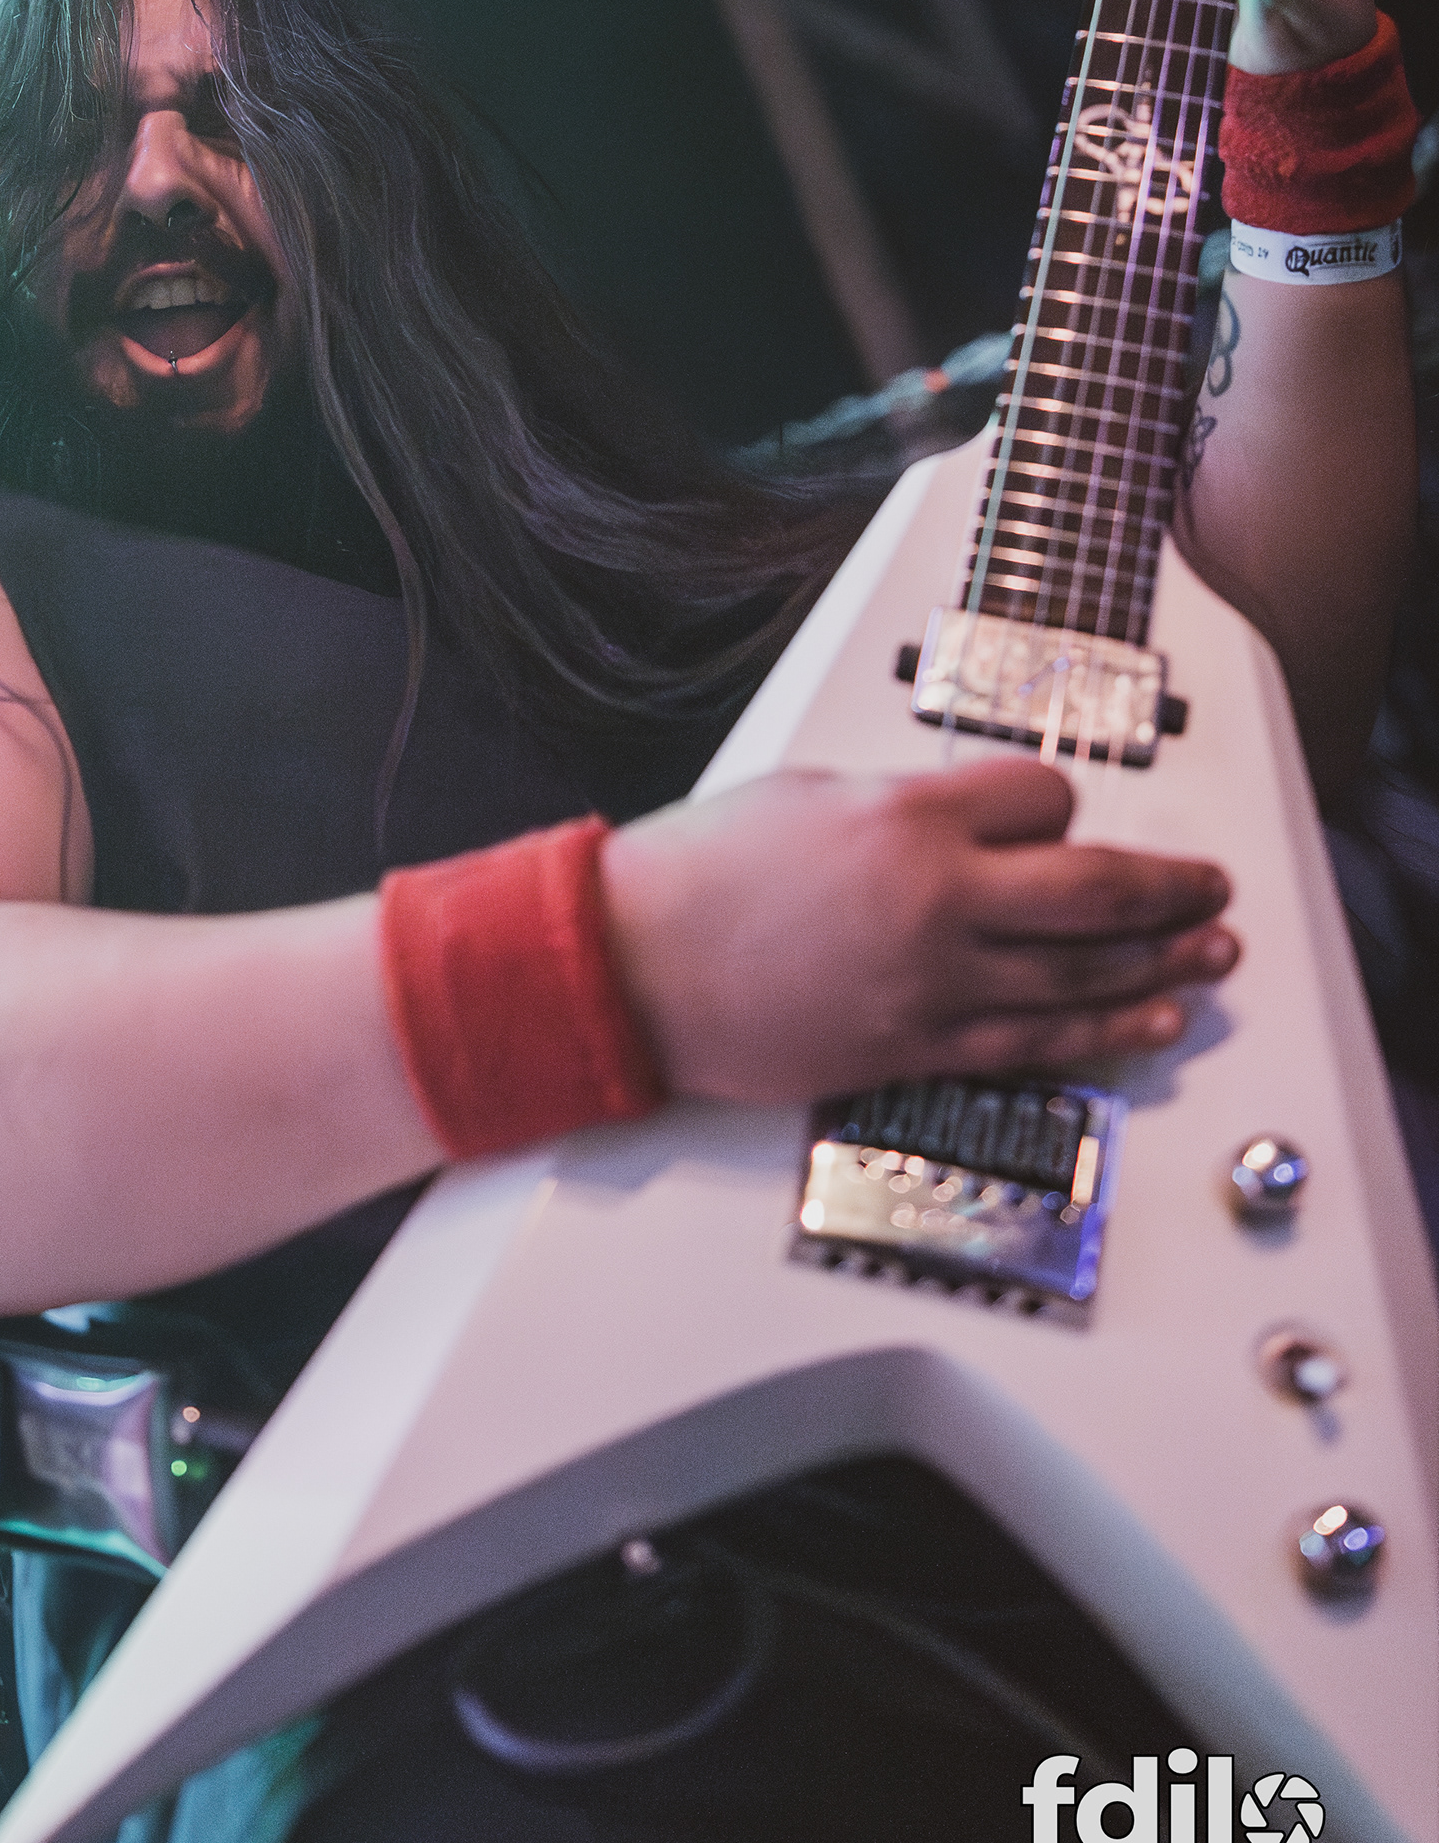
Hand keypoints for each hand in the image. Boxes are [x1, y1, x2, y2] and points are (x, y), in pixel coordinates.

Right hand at [600, 757, 1235, 1104]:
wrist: (629, 966)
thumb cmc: (699, 875)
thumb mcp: (810, 794)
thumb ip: (906, 807)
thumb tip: (971, 825)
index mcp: (909, 818)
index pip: (1044, 800)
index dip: (1062, 806)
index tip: (1061, 816)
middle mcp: (937, 900)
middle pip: (1097, 893)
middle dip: (1172, 889)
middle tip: (1213, 886)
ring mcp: (932, 984)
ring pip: (1083, 975)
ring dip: (1163, 963)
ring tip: (1213, 952)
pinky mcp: (914, 1048)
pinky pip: (1036, 1043)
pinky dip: (1107, 1033)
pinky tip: (1154, 1023)